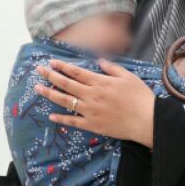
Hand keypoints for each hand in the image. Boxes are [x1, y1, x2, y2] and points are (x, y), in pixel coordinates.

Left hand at [33, 57, 154, 147]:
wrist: (146, 120)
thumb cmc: (140, 97)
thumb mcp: (128, 76)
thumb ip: (111, 68)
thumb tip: (98, 60)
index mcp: (100, 82)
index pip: (76, 72)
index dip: (62, 66)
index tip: (51, 62)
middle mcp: (92, 95)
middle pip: (66, 84)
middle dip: (50, 76)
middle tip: (38, 70)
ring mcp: (90, 111)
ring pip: (65, 101)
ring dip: (50, 94)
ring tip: (38, 88)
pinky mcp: (92, 125)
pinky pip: (73, 121)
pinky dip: (61, 119)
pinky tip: (51, 116)